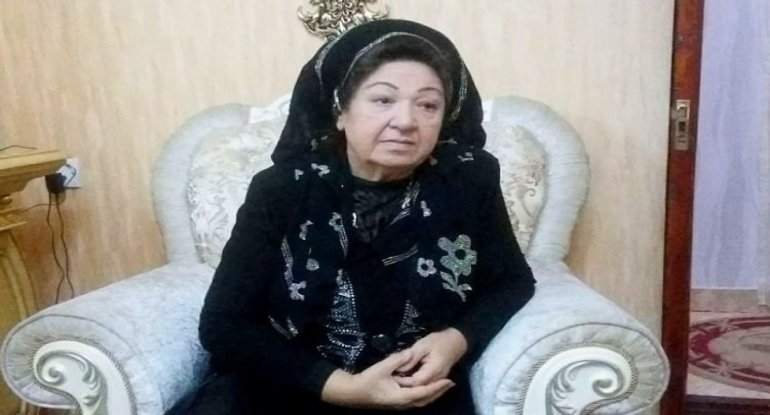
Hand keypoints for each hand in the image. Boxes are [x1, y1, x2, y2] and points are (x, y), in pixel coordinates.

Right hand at [321, 350, 454, 409]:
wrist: (352, 393)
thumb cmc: (367, 381)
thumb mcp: (382, 367)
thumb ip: (398, 360)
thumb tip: (411, 353)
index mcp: (402, 397)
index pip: (425, 392)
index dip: (438, 386)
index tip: (449, 381)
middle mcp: (403, 404)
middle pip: (426, 400)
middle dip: (439, 392)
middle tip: (450, 383)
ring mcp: (399, 405)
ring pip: (421, 402)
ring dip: (432, 394)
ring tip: (441, 386)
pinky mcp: (396, 403)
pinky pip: (415, 401)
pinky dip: (424, 395)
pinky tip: (425, 389)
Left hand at [393, 328, 467, 387]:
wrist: (456, 342)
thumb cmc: (438, 341)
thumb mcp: (422, 345)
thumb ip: (411, 358)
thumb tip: (399, 369)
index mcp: (433, 370)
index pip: (416, 382)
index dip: (403, 381)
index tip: (393, 376)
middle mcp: (437, 380)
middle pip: (419, 390)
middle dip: (405, 386)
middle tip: (393, 380)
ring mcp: (439, 382)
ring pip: (423, 392)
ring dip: (410, 388)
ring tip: (398, 382)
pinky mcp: (438, 381)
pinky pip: (426, 388)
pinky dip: (416, 387)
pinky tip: (407, 382)